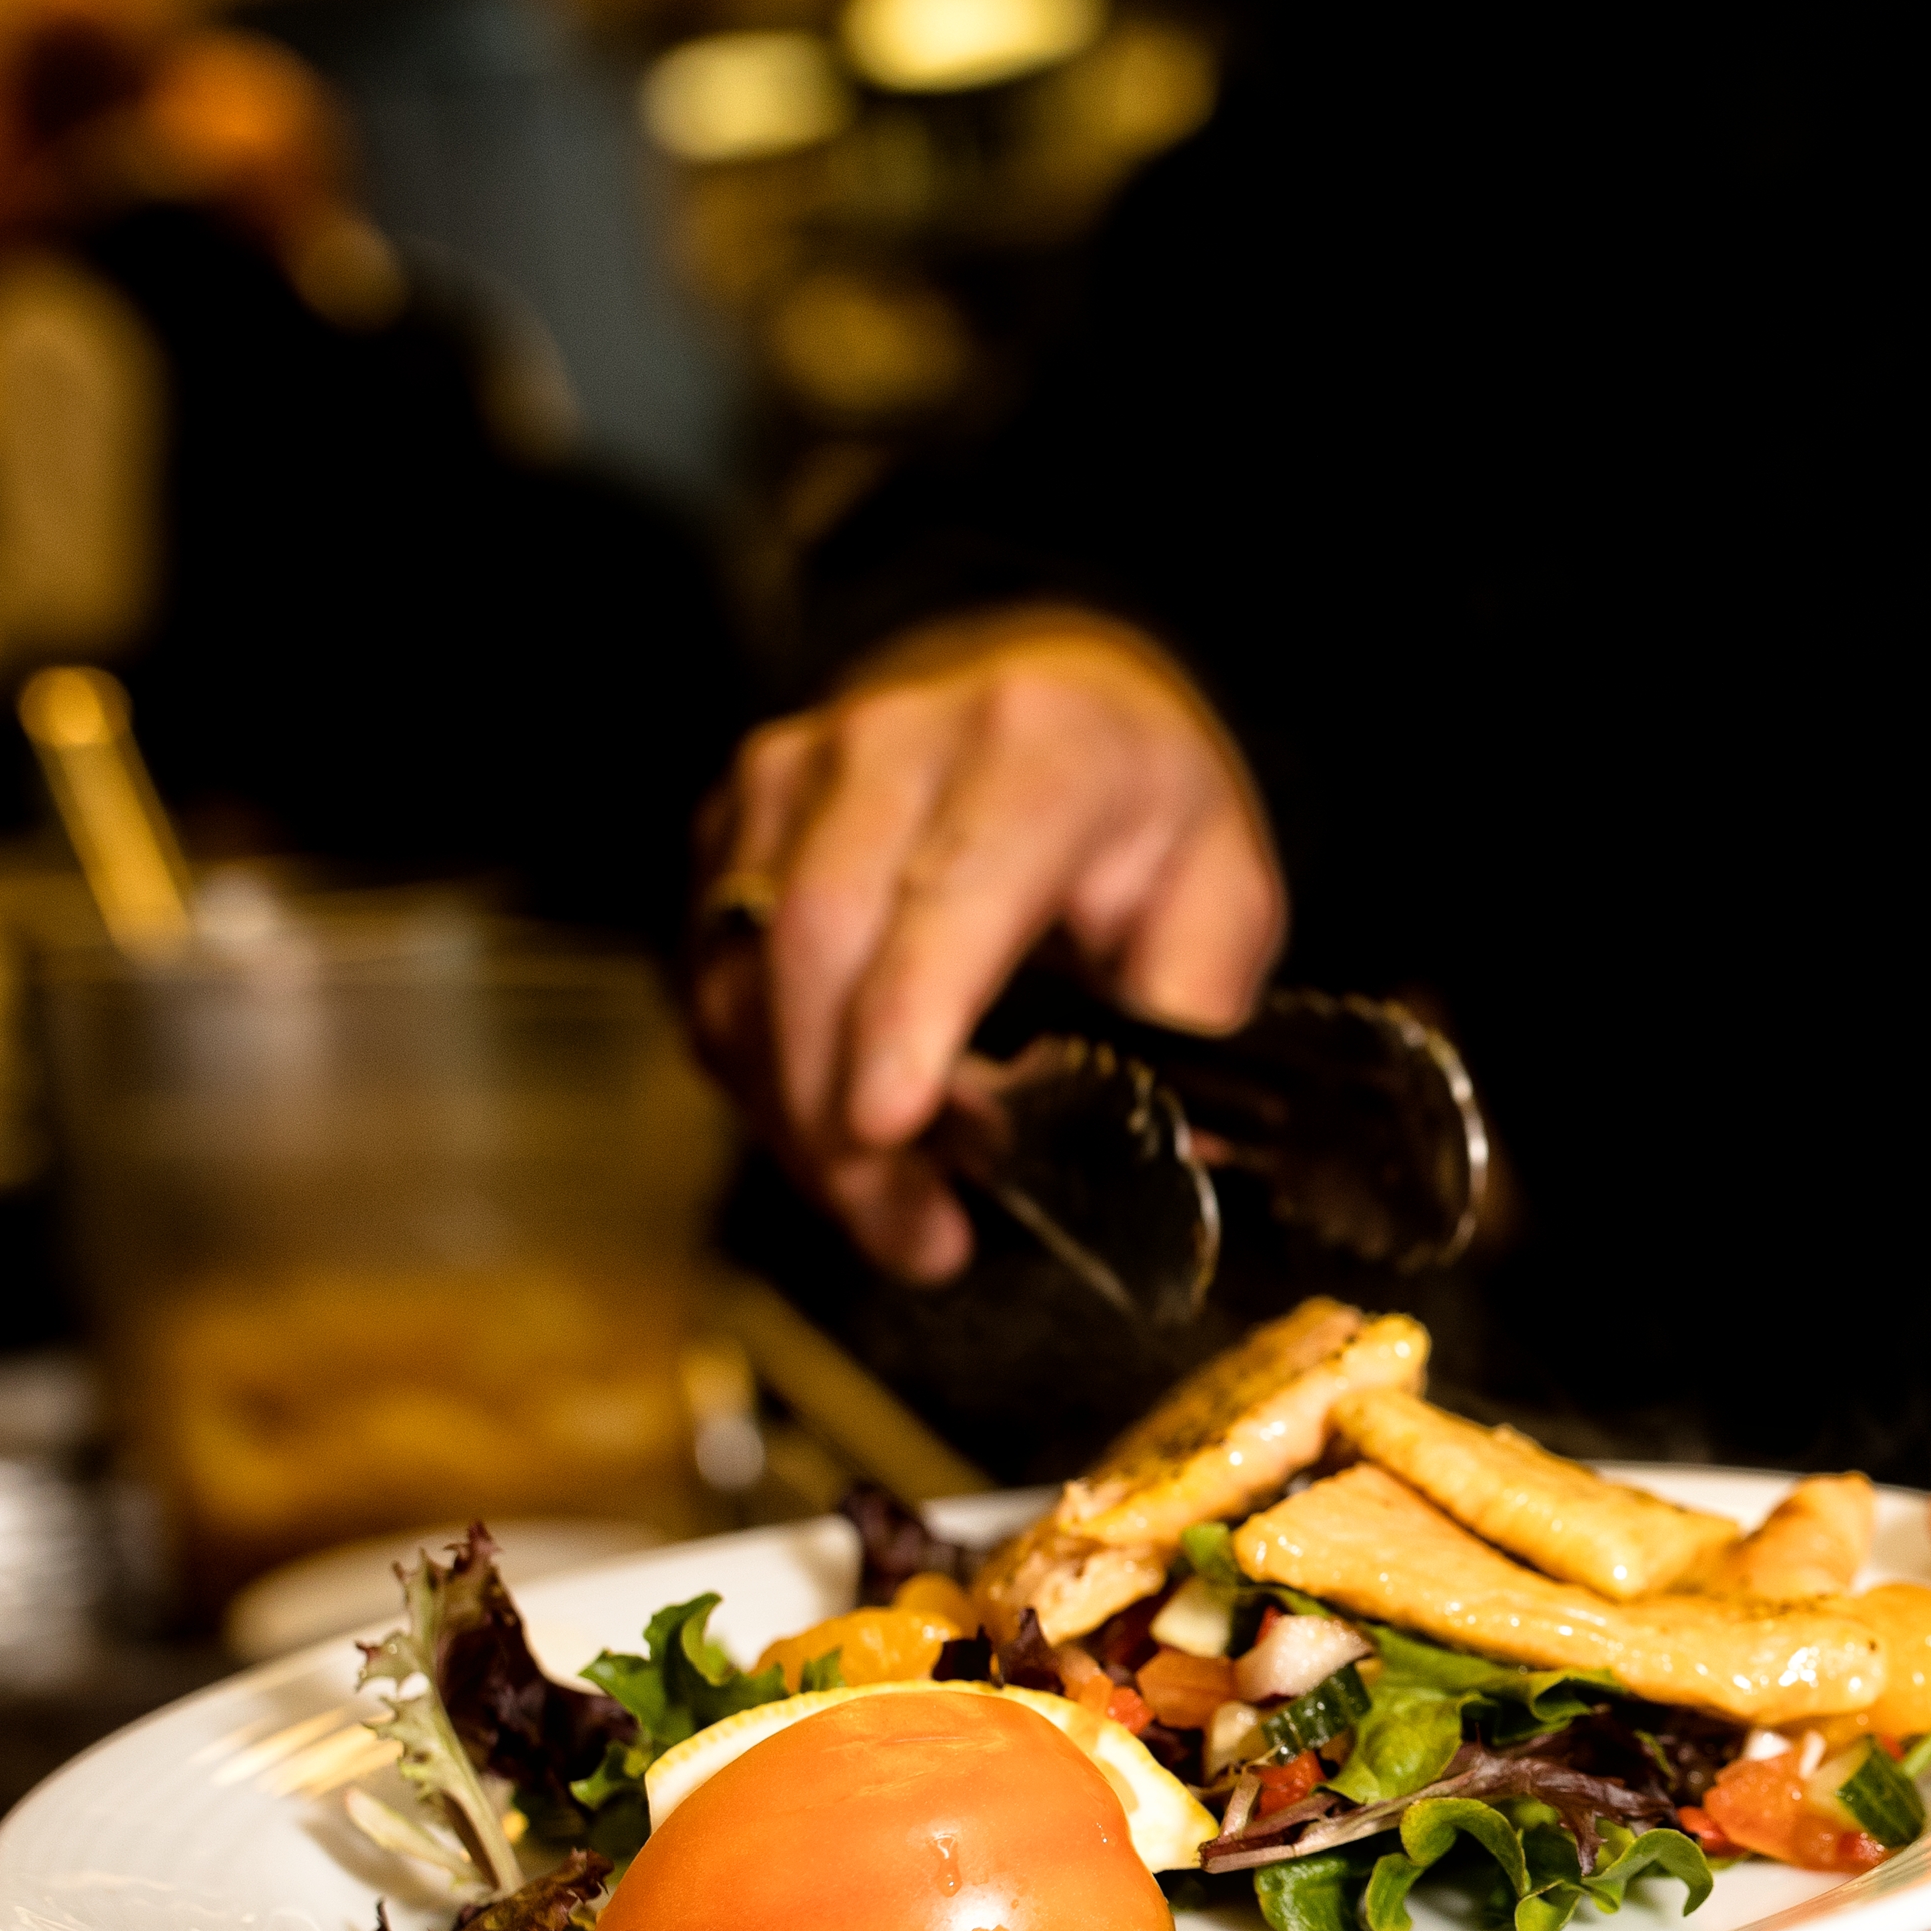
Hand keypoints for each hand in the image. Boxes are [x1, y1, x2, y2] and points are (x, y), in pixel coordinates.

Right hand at [695, 610, 1283, 1280]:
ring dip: (799, 1121)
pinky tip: (843, 1132)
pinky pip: (711, 981)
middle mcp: (890, 743)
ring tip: (896, 1214)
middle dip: (844, 1119)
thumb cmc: (1131, 807)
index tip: (887, 1126)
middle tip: (913, 1235)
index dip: (905, 1015)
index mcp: (1036, 747)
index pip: (948, 890)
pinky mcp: (727, 825)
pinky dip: (765, 1081)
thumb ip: (1191, 1007)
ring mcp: (788, 777)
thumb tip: (1167, 1138)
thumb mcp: (1220, 887)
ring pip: (742, 975)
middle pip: (816, 942)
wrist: (1040, 694)